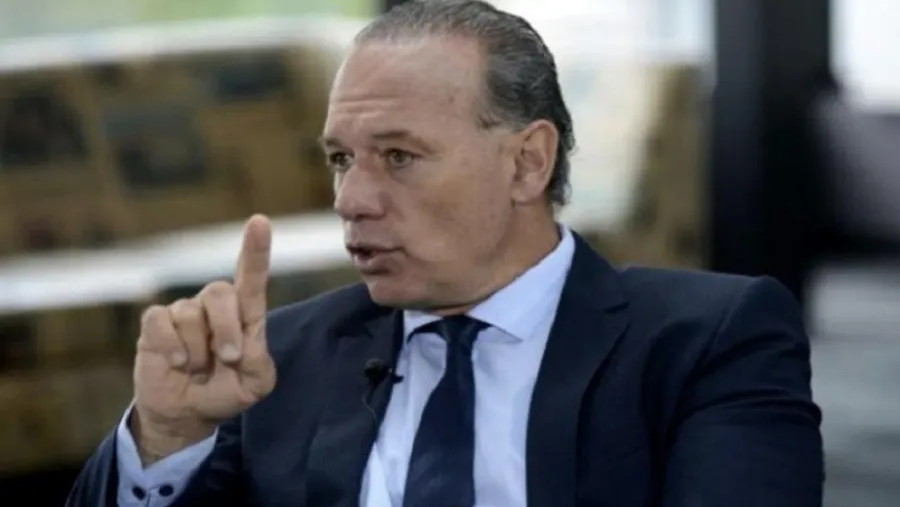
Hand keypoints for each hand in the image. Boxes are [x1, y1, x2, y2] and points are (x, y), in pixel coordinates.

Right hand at [132, 215, 276, 461]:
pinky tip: (177, 363)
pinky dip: (171, 346)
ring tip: (198, 369)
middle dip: (226, 329)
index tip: (260, 222)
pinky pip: (160, 321)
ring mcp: (183, 312)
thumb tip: (244, 344)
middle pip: (220, 292)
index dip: (255, 250)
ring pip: (189, 314)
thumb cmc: (226, 391)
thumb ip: (259, 363)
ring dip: (197, 351)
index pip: (251, 278)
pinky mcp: (155, 324)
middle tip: (230, 359)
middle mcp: (215, 306)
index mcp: (244, 315)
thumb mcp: (254, 385)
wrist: (187, 414)